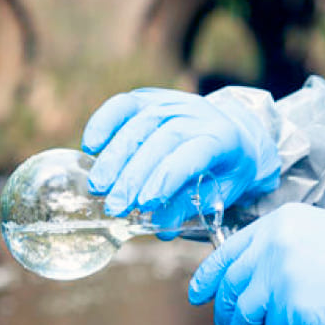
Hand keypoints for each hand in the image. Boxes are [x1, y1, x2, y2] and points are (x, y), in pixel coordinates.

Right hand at [81, 88, 280, 229]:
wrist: (233, 132)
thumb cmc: (225, 169)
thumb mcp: (220, 191)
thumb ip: (192, 206)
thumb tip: (161, 226)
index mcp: (222, 137)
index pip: (192, 153)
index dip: (167, 178)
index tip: (145, 204)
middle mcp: (196, 113)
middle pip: (161, 138)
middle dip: (134, 175)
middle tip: (114, 205)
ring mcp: (171, 101)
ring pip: (139, 122)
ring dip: (115, 157)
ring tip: (98, 187)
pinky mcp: (150, 97)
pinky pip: (124, 104)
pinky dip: (104, 122)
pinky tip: (91, 147)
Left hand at [188, 203, 324, 324]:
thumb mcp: (320, 235)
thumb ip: (283, 250)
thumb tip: (252, 282)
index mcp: (280, 223)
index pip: (229, 251)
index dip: (209, 277)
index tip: (199, 295)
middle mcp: (274, 245)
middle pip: (232, 285)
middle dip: (226, 313)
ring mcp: (282, 276)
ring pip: (249, 313)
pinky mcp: (294, 306)